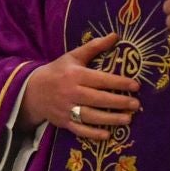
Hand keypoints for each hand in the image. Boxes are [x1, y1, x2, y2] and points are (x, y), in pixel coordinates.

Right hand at [22, 32, 141, 141]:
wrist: (33, 90)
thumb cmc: (58, 71)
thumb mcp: (74, 56)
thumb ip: (94, 47)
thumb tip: (115, 35)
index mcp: (75, 75)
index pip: (100, 79)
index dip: (119, 82)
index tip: (135, 86)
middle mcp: (71, 92)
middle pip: (98, 99)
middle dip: (119, 102)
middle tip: (136, 104)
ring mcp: (66, 109)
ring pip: (91, 116)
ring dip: (110, 119)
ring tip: (128, 119)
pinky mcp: (63, 122)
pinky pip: (79, 129)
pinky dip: (92, 133)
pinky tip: (107, 134)